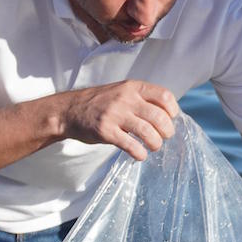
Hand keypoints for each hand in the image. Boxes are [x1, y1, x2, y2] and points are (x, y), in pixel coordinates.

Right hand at [61, 80, 178, 159]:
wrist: (69, 110)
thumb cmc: (100, 102)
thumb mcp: (122, 91)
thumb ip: (142, 98)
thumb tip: (167, 115)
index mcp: (133, 87)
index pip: (164, 96)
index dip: (172, 110)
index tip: (170, 119)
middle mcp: (125, 99)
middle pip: (159, 117)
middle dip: (167, 131)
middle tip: (164, 137)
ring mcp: (115, 115)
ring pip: (147, 132)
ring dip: (156, 143)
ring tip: (153, 146)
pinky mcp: (105, 131)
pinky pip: (130, 145)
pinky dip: (140, 153)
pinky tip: (140, 155)